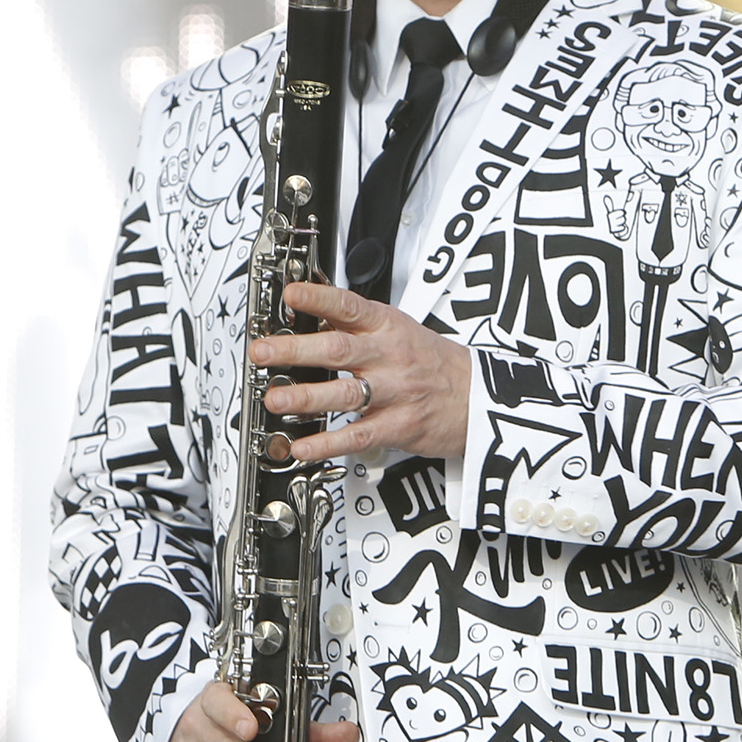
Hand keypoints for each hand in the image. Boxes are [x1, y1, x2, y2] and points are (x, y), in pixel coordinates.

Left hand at [252, 281, 473, 462]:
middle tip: (263, 351)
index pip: (350, 307)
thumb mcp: (399, 329)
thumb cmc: (433, 363)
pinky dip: (327, 443)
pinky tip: (302, 447)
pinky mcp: (397, 427)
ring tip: (275, 400)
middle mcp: (389, 357)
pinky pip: (358, 436)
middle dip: (295, 351)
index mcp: (388, 327)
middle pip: (338, 349)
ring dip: (305, 397)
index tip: (291, 294)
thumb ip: (355, 322)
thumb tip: (308, 306)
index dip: (319, 299)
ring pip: (345, 393)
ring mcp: (394, 393)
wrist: (478, 397)